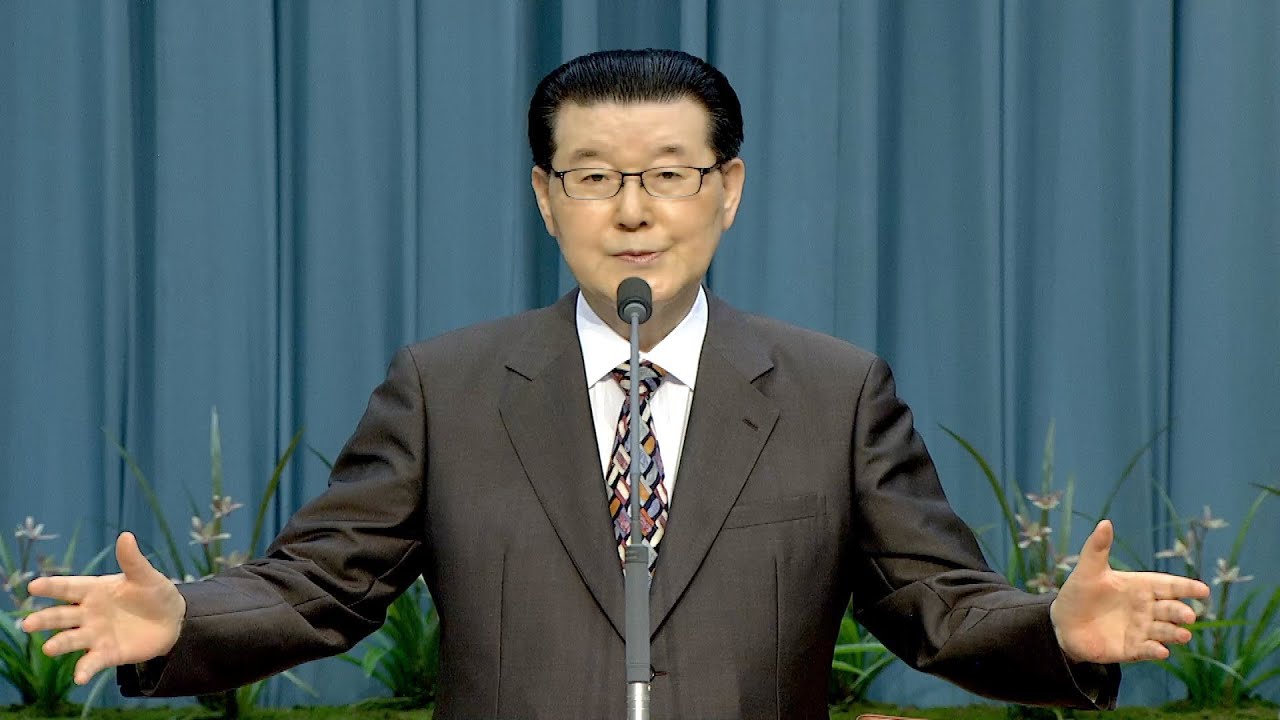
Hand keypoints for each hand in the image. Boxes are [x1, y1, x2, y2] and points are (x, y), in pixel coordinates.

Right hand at [22, 531, 186, 684]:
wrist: (173, 620)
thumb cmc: (154, 593)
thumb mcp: (146, 576)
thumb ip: (133, 560)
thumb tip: (126, 536)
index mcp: (93, 590)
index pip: (68, 588)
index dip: (51, 587)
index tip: (34, 586)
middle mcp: (88, 614)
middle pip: (61, 616)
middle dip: (44, 620)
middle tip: (28, 624)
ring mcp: (95, 635)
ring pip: (71, 640)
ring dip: (59, 644)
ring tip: (49, 648)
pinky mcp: (107, 654)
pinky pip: (92, 662)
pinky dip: (85, 670)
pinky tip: (80, 677)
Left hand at [1050, 519, 1209, 663]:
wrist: (1063, 623)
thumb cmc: (1079, 593)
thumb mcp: (1088, 570)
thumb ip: (1097, 548)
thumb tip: (1105, 522)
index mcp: (1140, 587)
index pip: (1168, 585)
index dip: (1186, 587)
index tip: (1203, 590)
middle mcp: (1146, 608)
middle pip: (1170, 609)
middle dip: (1181, 612)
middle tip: (1189, 616)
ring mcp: (1141, 630)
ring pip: (1164, 631)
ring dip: (1174, 633)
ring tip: (1183, 635)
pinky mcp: (1132, 649)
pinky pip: (1147, 650)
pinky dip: (1155, 651)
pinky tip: (1161, 651)